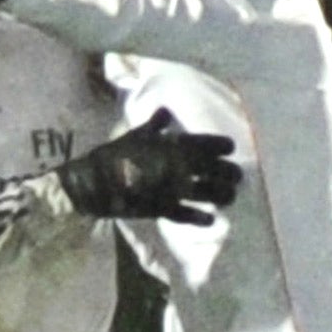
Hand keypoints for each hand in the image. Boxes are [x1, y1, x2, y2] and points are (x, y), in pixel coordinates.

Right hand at [57, 111, 240, 222]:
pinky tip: (211, 220)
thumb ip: (154, 125)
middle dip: (229, 173)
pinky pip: (188, 214)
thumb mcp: (134, 134)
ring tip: (230, 198)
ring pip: (207, 193)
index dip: (222, 146)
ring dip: (222, 195)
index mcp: (170, 145)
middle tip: (237, 177)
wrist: (94, 183)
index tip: (231, 149)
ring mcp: (171, 188)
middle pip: (214, 169)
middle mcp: (177, 166)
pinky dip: (201, 218)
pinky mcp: (163, 209)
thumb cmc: (113, 155)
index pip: (205, 143)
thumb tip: (165, 111)